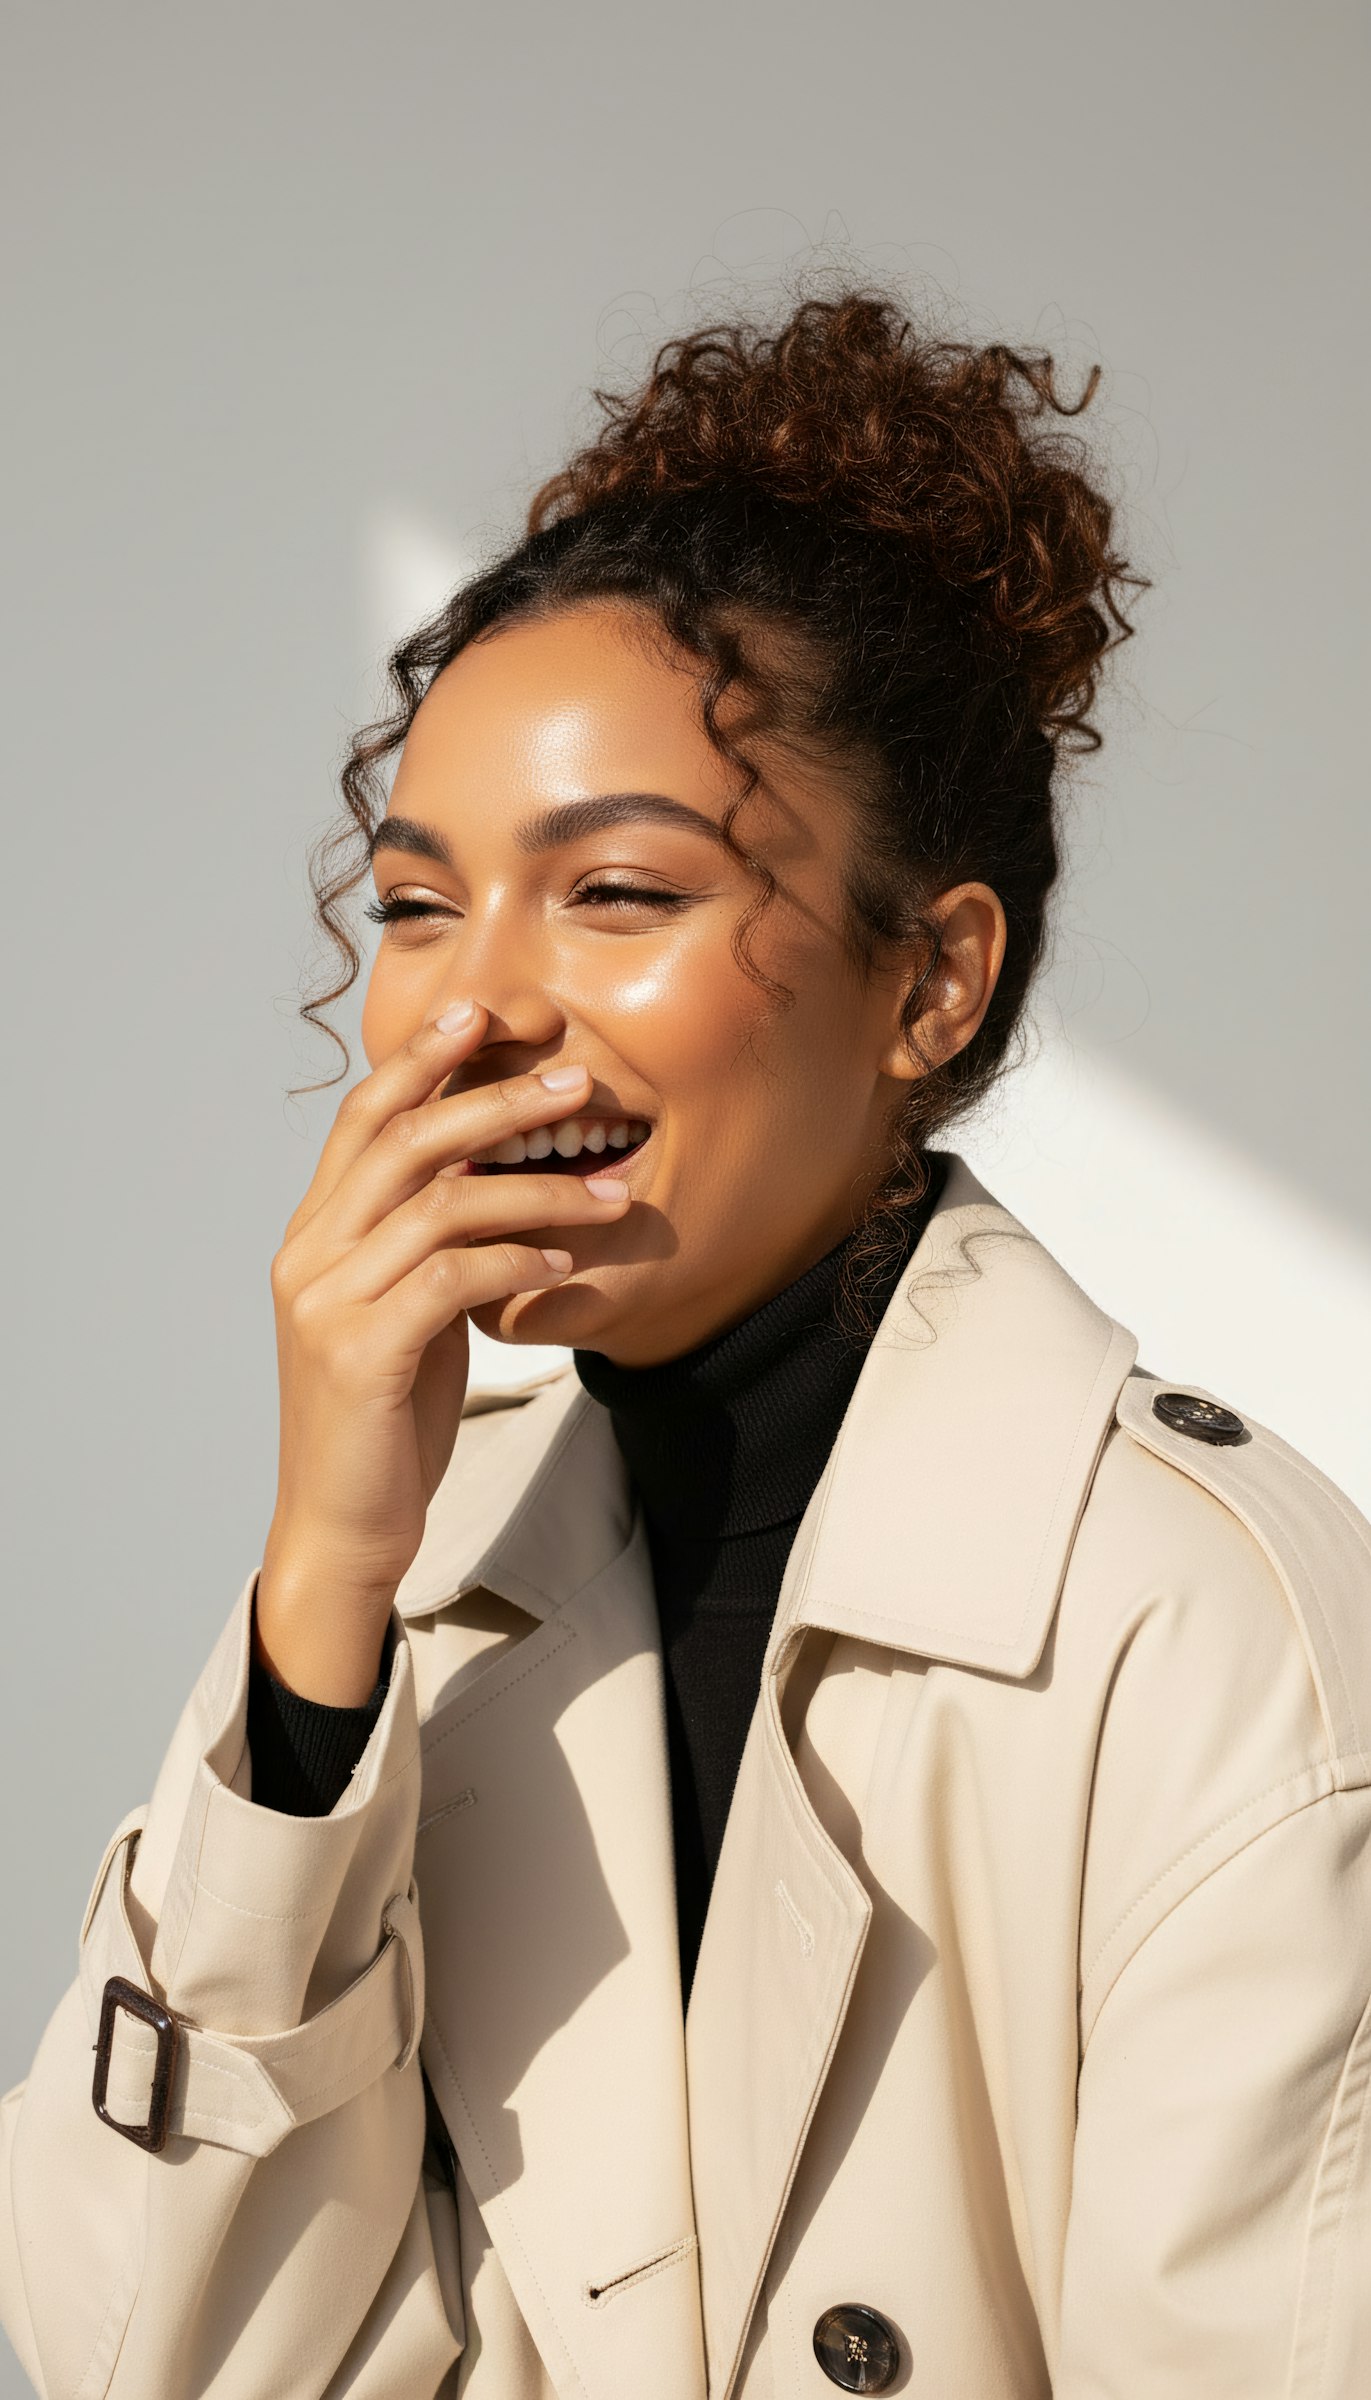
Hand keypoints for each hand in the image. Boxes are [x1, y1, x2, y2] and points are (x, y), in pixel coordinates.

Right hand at [254, 1001, 628, 1702]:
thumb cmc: (387, 1422)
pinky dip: (517, 1259)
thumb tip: (495, 1181)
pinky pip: (452, 1278)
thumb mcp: (407, 1314)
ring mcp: (327, 1303)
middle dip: (493, 1098)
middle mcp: (308, 1255)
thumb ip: (428, 1248)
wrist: (342, 1528)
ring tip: (611, 1189)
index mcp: (314, 1237)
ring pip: (438, 1204)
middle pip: (402, 1141)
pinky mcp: (361, 1353)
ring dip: (537, 1188)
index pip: (361, 1120)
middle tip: (576, 1080)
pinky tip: (567, 1260)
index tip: (481, 1013)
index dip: (419, 1060)